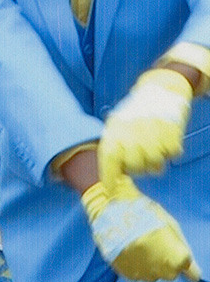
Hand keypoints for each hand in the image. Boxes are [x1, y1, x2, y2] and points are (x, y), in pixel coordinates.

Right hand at [83, 174, 199, 281]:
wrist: (111, 213)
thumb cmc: (144, 215)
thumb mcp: (171, 227)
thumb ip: (184, 250)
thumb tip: (194, 274)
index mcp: (178, 258)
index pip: (192, 274)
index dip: (184, 261)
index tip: (176, 253)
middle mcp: (163, 271)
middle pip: (171, 274)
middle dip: (166, 263)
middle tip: (154, 244)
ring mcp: (143, 274)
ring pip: (153, 276)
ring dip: (150, 265)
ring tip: (139, 246)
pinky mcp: (126, 274)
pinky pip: (137, 276)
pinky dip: (135, 266)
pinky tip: (130, 251)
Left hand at [98, 67, 192, 186]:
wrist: (160, 90)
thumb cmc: (135, 113)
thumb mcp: (116, 125)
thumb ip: (112, 147)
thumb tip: (111, 174)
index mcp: (115, 130)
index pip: (109, 159)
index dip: (108, 177)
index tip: (110, 191)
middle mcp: (133, 132)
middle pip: (134, 167)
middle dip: (137, 169)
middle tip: (140, 161)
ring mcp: (153, 132)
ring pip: (155, 164)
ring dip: (155, 162)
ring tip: (153, 150)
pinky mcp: (173, 132)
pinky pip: (172, 154)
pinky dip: (170, 151)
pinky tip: (165, 140)